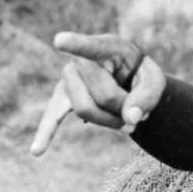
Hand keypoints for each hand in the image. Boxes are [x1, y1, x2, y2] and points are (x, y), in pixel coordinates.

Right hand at [29, 33, 165, 155]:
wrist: (129, 80)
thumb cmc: (141, 77)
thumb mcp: (155, 82)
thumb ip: (147, 98)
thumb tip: (129, 118)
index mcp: (107, 47)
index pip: (91, 47)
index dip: (76, 44)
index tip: (60, 40)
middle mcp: (81, 59)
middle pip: (102, 95)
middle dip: (124, 108)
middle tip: (135, 105)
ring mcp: (69, 78)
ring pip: (85, 110)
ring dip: (111, 121)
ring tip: (124, 115)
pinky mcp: (62, 97)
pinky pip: (52, 117)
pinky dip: (45, 133)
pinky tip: (37, 151)